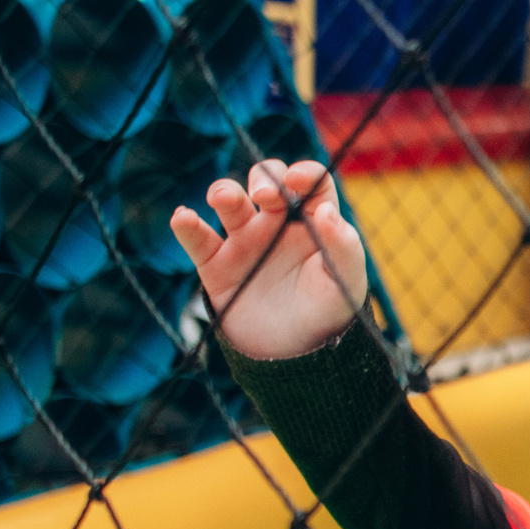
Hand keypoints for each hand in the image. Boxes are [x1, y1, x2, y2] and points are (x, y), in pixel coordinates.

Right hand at [169, 160, 367, 360]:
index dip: (304, 172)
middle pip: (266, 180)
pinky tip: (184, 218)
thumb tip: (327, 211)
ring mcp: (244, 240)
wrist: (294, 355)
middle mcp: (277, 223)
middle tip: (265, 197)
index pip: (311, 182)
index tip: (297, 180)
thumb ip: (344, 247)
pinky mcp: (216, 263)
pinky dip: (186, 225)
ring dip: (223, 191)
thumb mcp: (345, 283)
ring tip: (223, 200)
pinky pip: (196, 238)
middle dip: (263, 178)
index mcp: (313, 222)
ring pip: (228, 200)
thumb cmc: (327, 313)